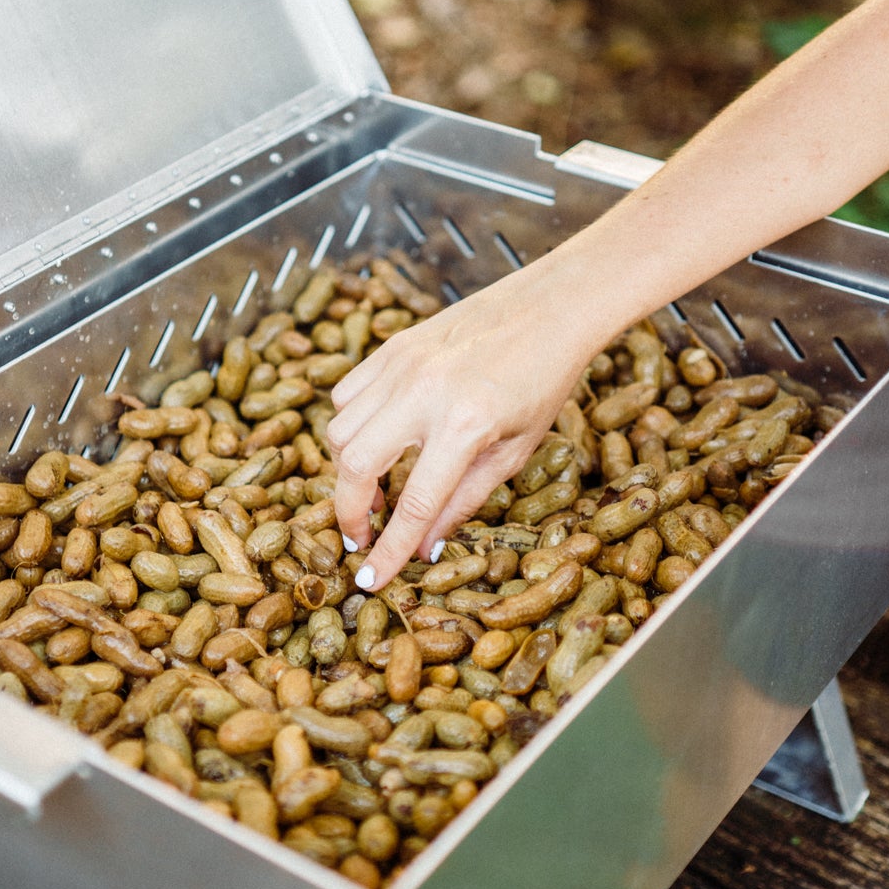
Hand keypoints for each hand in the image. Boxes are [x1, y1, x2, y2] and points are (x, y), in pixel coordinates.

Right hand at [327, 256, 595, 589]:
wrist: (548, 308)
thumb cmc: (542, 382)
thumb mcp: (514, 451)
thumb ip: (463, 501)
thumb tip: (424, 547)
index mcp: (465, 425)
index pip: (413, 504)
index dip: (388, 550)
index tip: (370, 580)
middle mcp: (423, 392)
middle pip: (354, 466)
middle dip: (349, 512)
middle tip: (362, 536)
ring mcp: (401, 364)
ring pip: (339, 429)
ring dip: (348, 469)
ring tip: (376, 487)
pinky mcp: (391, 347)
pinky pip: (345, 395)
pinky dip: (350, 426)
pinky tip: (378, 440)